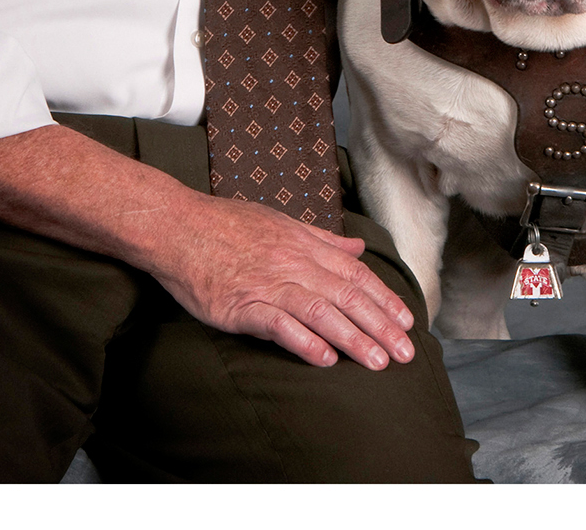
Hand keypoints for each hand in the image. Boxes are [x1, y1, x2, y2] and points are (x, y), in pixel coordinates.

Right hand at [150, 196, 417, 370]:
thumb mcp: (283, 222)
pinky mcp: (239, 305)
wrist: (177, 226)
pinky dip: (303, 341)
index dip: (385, 300)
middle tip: (406, 353)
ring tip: (377, 362)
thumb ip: (323, 240)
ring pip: (321, 312)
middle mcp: (294, 265)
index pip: (357, 276)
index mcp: (307, 247)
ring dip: (353, 338)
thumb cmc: (228, 224)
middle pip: (347, 297)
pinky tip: (325, 359)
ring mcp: (267, 285)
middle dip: (380, 326)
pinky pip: (278, 325)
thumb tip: (358, 248)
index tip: (408, 322)